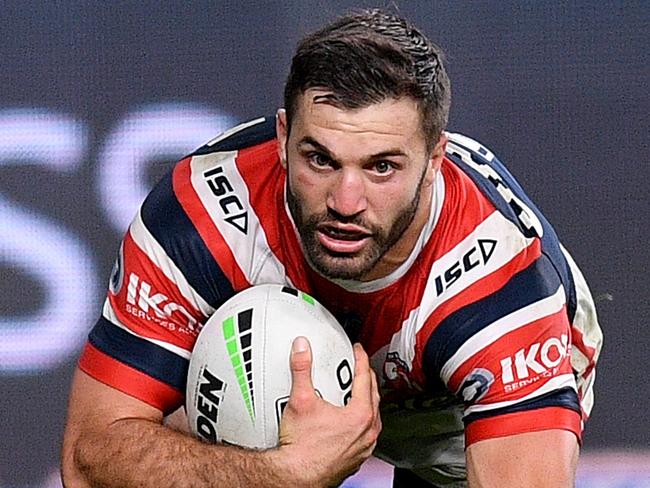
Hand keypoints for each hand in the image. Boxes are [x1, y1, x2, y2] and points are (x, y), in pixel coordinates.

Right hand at [276, 337, 381, 486]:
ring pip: (372, 417)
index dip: (360, 359)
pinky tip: (347, 421)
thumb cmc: (301, 449)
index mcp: (360, 415)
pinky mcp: (356, 458)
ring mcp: (363, 447)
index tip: (358, 350)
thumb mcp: (300, 399)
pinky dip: (360, 422)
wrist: (296, 477)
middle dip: (365, 377)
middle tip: (358, 366)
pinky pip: (365, 434)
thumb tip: (302, 349)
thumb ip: (301, 369)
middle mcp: (367, 432)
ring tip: (354, 391)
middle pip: (373, 395)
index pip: (365, 377)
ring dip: (366, 400)